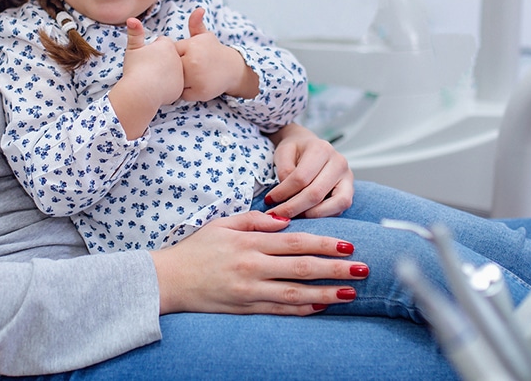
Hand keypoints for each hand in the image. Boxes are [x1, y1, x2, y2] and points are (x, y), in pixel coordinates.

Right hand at [109, 18, 183, 137]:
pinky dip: (167, 87)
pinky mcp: (181, 86)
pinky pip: (174, 85)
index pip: (162, 44)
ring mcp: (181, 72)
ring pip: (172, 71)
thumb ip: (134, 32)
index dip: (152, 51)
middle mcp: (177, 57)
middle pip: (168, 58)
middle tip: (149, 70)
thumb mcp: (133, 48)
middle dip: (160, 62)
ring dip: (165, 74)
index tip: (146, 59)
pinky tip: (157, 89)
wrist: (141, 92)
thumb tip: (131, 18)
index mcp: (167, 45)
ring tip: (152, 80)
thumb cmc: (135, 68)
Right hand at [149, 211, 363, 314]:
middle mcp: (252, 267)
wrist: (167, 280)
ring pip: (295, 293)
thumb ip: (255, 219)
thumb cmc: (196, 249)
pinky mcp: (244, 308)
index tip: (348, 244)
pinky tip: (321, 307)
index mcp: (249, 242)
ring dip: (326, 293)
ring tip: (350, 292)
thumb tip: (284, 220)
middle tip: (362, 268)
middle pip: (302, 268)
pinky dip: (301, 310)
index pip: (295, 241)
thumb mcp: (223, 224)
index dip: (325, 242)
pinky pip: (278, 311)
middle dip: (335, 268)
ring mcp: (249, 291)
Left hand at [176, 7, 257, 100]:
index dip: (175, 56)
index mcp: (192, 46)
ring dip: (180, 81)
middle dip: (176, 69)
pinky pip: (183, 94)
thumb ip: (196, 24)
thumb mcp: (205, 36)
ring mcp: (196, 77)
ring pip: (176, 82)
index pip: (170, 53)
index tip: (184, 57)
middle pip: (171, 68)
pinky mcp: (200, 91)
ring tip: (191, 76)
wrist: (234, 69)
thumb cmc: (214, 52)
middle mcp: (194, 61)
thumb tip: (199, 9)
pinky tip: (195, 85)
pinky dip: (187, 92)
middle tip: (187, 68)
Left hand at [264, 123, 353, 218]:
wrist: (309, 146)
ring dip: (311, 215)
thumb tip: (287, 194)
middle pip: (316, 193)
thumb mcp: (283, 151)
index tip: (269, 200)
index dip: (283, 192)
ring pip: (334, 204)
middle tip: (276, 215)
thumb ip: (284, 170)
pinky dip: (322, 216)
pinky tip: (306, 215)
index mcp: (321, 148)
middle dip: (293, 208)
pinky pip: (339, 209)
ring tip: (293, 217)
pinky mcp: (349, 191)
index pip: (301, 177)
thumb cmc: (296, 149)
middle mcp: (339, 162)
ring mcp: (348, 177)